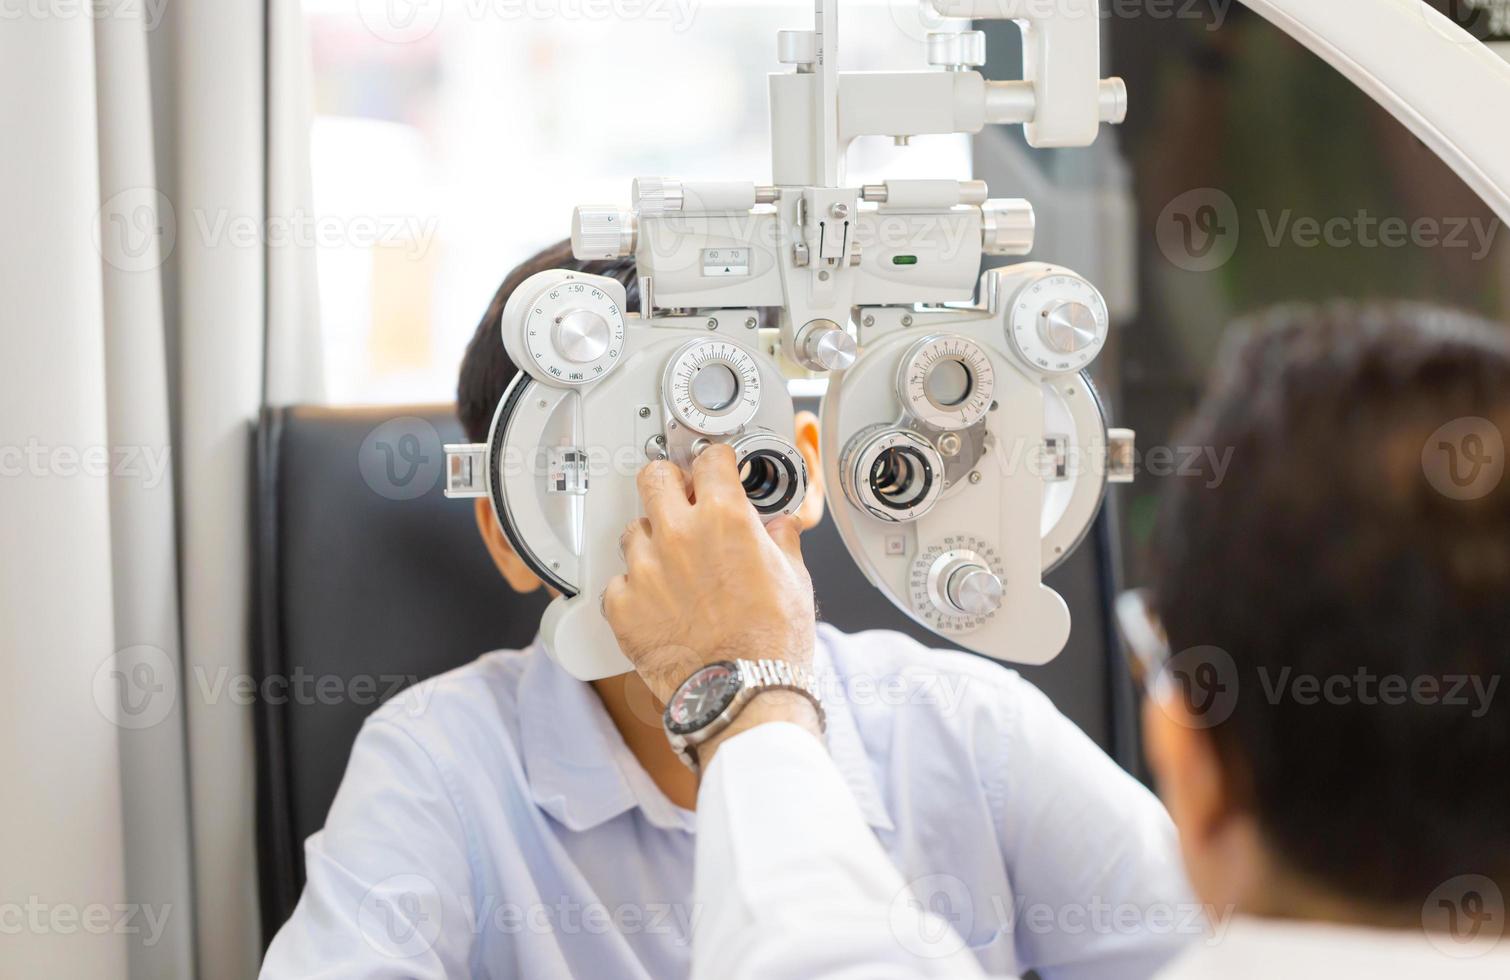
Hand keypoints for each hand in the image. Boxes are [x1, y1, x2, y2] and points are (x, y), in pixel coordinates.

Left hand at [603, 444, 817, 712]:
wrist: (743, 696)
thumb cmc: (771, 645)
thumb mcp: (794, 580)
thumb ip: (781, 541)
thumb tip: (779, 528)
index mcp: (724, 518)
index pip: (710, 460)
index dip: (716, 463)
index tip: (716, 469)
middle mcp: (678, 535)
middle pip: (654, 476)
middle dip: (669, 482)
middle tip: (681, 499)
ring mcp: (644, 570)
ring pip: (634, 529)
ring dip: (651, 539)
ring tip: (672, 565)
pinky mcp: (622, 607)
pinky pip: (617, 581)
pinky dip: (634, 588)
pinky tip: (656, 602)